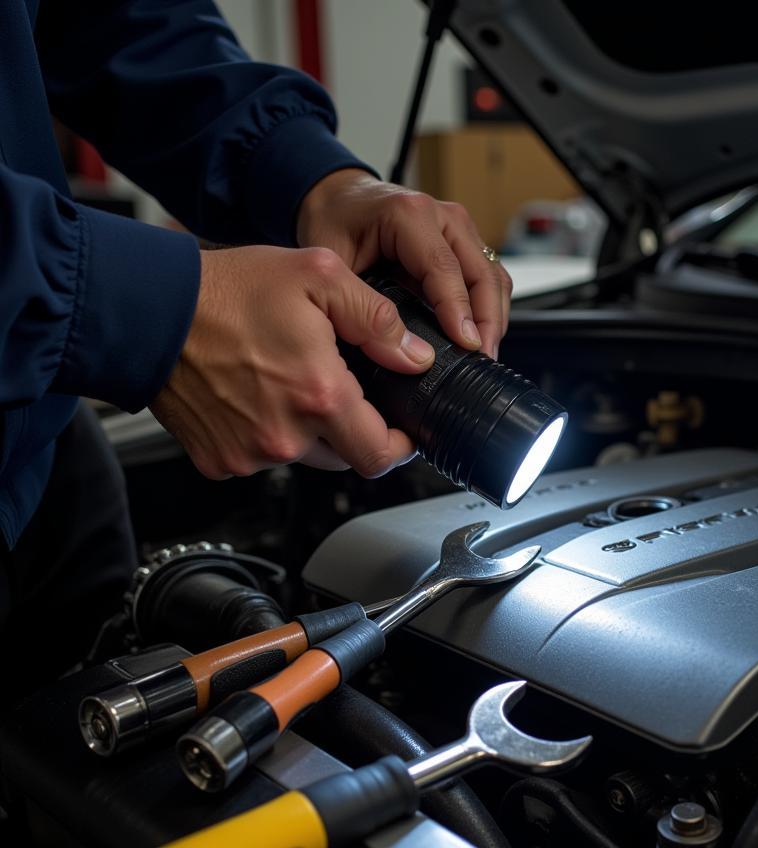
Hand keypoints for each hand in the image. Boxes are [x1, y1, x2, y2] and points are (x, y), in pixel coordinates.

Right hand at [151, 246, 435, 478]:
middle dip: (353, 430)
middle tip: (338, 389)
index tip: (402, 432)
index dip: (400, 447)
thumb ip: (377, 320)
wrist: (145, 311)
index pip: (381, 455)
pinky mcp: (219, 462)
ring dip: (308, 430)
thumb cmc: (224, 291)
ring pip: (303, 457)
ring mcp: (249, 455)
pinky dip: (266, 434)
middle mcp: (286, 437)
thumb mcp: (317, 277)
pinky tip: (254, 396)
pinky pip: (261, 458)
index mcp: (319, 396)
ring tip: (287, 382)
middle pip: (345, 458)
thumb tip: (415, 357)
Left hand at [297, 169, 511, 358]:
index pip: (445, 268)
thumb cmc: (336, 223)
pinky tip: (479, 336)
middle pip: (482, 274)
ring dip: (493, 318)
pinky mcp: (465, 242)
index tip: (467, 345)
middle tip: (482, 360)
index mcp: (409, 214)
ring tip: (484, 355)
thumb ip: (357, 299)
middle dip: (486, 322)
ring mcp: (459, 228)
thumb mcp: (334, 262)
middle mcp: (442, 216)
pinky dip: (489, 308)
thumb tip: (385, 345)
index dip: (459, 311)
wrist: (341, 199)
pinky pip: (489, 277)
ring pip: (494, 277)